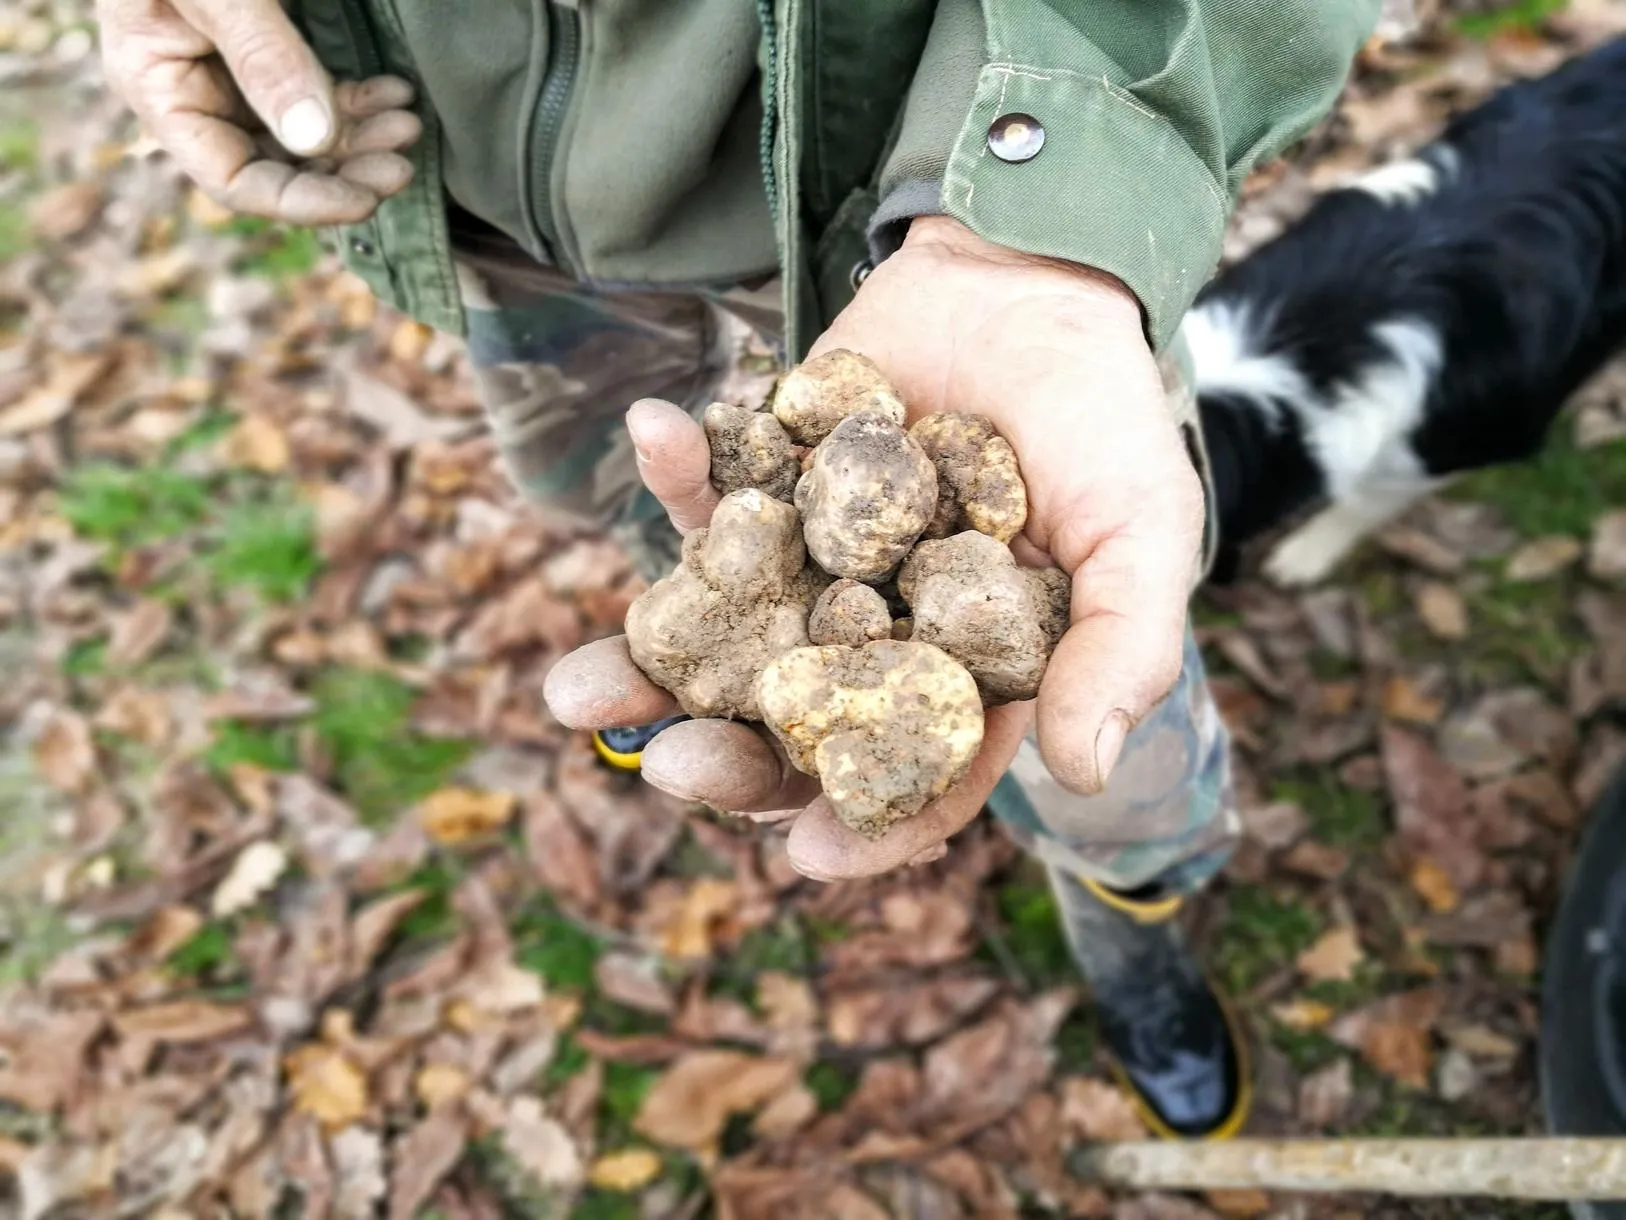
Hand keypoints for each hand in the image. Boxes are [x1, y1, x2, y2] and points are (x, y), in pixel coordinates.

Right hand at [97, 0, 421, 223]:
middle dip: (345, 169)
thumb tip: (314, 140)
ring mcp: (233, 73)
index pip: (233, 178)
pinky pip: (318, 96)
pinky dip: (360, 101)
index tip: (367, 199)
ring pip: (306, 136)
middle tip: (403, 162)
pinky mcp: (269, 49)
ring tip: (409, 123)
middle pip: (278, 165)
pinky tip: (397, 93)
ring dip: (361, 136)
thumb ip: (263, 58)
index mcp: (160, 89)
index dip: (302, 201)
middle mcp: (196, 93)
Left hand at [545, 216, 1203, 879]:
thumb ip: (1120, 648)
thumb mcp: (1140, 534)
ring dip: (645, 662)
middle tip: (670, 766)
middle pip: (794, 724)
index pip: (913, 773)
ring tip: (574, 695)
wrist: (1036, 276)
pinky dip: (673, 470)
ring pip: (721, 636)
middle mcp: (873, 634)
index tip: (807, 852)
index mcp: (961, 675)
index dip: (868, 822)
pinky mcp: (765, 481)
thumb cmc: (1102, 418)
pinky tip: (653, 433)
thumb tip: (1083, 770)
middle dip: (728, 755)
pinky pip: (708, 493)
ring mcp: (808, 561)